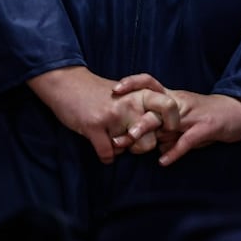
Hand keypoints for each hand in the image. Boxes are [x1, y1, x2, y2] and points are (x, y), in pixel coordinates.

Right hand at [28, 66, 173, 163]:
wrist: (69, 84)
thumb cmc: (101, 93)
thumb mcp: (129, 94)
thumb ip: (145, 109)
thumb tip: (161, 134)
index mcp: (141, 94)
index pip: (170, 107)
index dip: (172, 123)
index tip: (165, 130)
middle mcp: (130, 104)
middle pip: (151, 141)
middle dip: (140, 146)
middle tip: (128, 138)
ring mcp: (112, 115)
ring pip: (129, 149)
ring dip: (121, 149)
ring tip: (112, 137)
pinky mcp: (94, 126)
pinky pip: (108, 155)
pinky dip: (106, 156)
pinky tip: (101, 144)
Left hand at [114, 75, 240, 166]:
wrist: (238, 111)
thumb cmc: (207, 115)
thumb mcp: (183, 119)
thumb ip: (165, 129)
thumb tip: (147, 144)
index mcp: (173, 98)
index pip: (150, 83)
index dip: (132, 83)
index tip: (114, 89)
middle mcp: (180, 103)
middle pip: (153, 105)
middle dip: (134, 118)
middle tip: (116, 133)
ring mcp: (193, 115)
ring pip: (167, 120)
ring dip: (148, 129)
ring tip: (132, 140)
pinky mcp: (206, 127)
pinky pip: (187, 140)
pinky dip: (175, 151)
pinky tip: (163, 161)